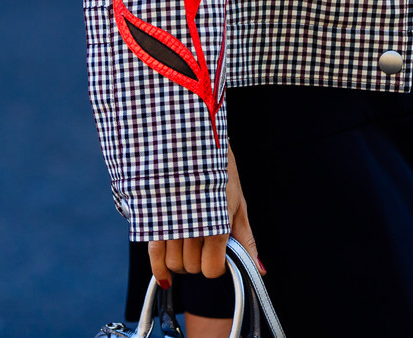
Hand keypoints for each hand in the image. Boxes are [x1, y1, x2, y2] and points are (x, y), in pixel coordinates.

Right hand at [145, 149, 263, 287]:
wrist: (189, 136)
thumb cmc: (218, 168)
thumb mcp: (238, 202)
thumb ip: (245, 239)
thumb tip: (260, 269)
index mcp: (217, 222)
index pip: (212, 269)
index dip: (215, 265)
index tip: (216, 254)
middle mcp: (192, 224)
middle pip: (191, 267)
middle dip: (197, 260)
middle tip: (201, 242)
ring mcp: (169, 219)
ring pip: (172, 262)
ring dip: (179, 259)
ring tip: (185, 242)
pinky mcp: (151, 214)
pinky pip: (152, 253)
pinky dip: (158, 269)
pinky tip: (165, 277)